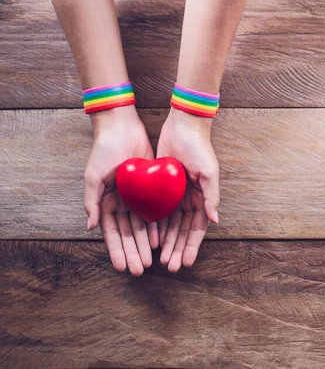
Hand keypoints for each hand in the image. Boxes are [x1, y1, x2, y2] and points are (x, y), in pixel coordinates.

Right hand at [84, 106, 157, 275]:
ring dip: (144, 244)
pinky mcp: (150, 189)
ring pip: (140, 227)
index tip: (121, 267)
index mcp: (104, 202)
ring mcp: (135, 197)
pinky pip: (154, 212)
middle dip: (132, 253)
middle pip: (127, 234)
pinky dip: (155, 227)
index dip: (116, 250)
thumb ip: (91, 202)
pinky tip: (159, 241)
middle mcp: (120, 203)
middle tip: (138, 271)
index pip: (111, 232)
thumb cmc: (104, 151)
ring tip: (150, 262)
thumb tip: (91, 226)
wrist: (123, 128)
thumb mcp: (94, 176)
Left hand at [156, 108, 219, 272]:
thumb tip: (214, 220)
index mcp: (204, 198)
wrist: (182, 126)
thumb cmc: (199, 147)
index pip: (197, 229)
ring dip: (166, 242)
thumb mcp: (208, 171)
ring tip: (159, 260)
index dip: (191, 246)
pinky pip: (158, 212)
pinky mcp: (162, 188)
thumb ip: (212, 196)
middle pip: (182, 231)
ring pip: (170, 225)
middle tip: (168, 267)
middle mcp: (191, 200)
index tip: (184, 263)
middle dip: (177, 249)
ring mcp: (176, 195)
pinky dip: (155, 226)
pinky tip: (150, 240)